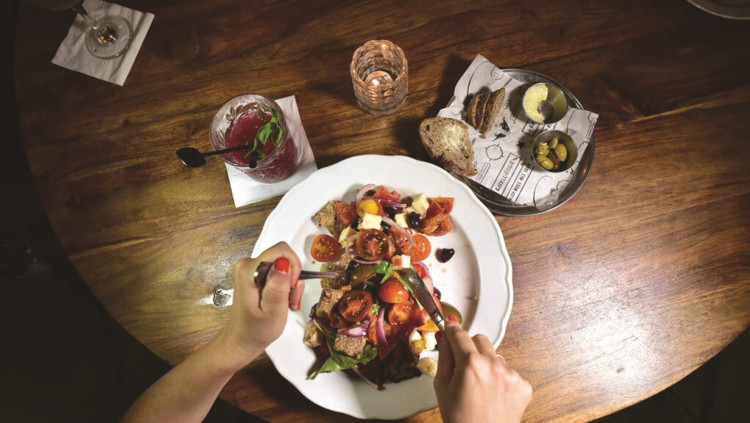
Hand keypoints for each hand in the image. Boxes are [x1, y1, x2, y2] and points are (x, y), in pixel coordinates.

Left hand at [219, 242, 303, 363]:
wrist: (242, 339)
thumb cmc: (256, 330)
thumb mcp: (273, 311)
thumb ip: (278, 286)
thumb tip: (284, 263)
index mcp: (249, 270)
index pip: (282, 251)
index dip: (293, 267)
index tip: (291, 287)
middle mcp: (248, 264)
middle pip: (283, 258)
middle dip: (292, 279)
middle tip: (290, 300)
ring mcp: (251, 269)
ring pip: (283, 266)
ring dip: (290, 285)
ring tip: (286, 304)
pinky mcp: (255, 274)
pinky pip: (278, 272)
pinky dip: (284, 287)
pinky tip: (281, 302)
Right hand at [434, 321, 531, 422]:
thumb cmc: (460, 418)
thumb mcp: (441, 386)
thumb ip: (444, 357)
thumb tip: (446, 337)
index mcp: (471, 364)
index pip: (460, 334)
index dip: (452, 330)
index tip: (450, 326)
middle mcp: (494, 365)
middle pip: (480, 339)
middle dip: (470, 347)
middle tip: (463, 364)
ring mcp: (512, 374)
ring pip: (495, 355)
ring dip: (486, 363)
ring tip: (480, 386)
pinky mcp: (523, 385)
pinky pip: (508, 370)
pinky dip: (500, 378)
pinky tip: (493, 394)